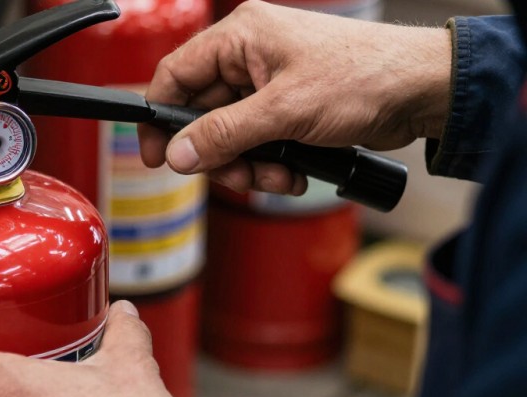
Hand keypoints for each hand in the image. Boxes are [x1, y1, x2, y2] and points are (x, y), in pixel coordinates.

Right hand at [138, 0, 450, 193]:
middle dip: (220, 153)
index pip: (176, 75)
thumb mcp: (284, 110)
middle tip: (237, 177)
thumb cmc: (364, 76)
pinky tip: (294, 172)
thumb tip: (179, 153)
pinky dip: (271, 163)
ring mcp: (271, 82)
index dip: (161, 118)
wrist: (422, 91)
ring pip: (231, 134)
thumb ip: (224, 133)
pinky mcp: (290, 106)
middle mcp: (251, 56)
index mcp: (242, 36)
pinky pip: (259, 141)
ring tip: (278, 177)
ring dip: (249, 164)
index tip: (158, 156)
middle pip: (203, 113)